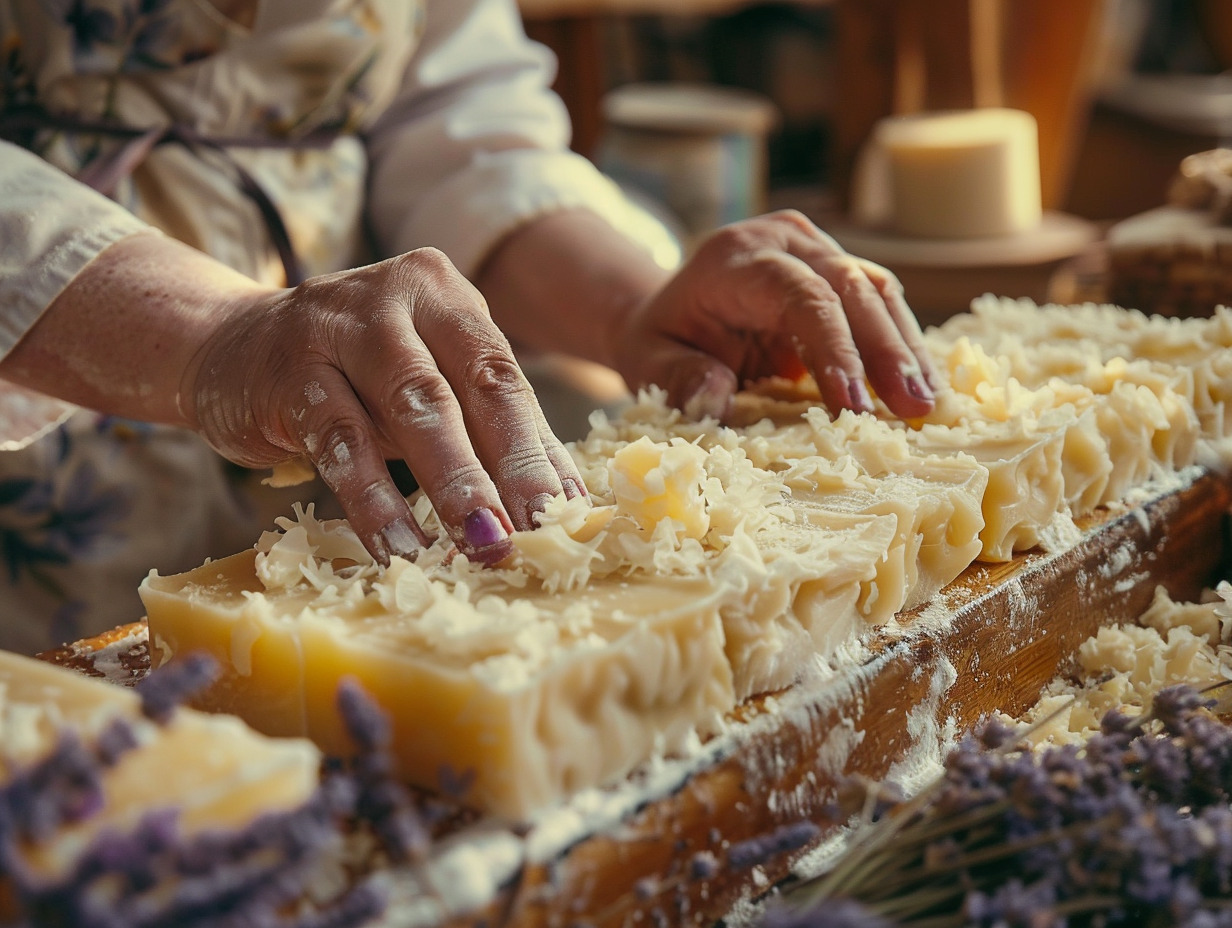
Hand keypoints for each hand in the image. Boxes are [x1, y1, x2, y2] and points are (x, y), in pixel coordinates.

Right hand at [186, 247, 583, 564]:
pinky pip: (340, 441)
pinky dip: (375, 500)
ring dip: (450, 486)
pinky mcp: (286, 371)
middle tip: (533, 534)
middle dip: (504, 469)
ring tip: (480, 546)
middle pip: (464, 388)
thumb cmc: (353, 376)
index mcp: (446, 296)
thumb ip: (486, 430)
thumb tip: (563, 505)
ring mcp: (335, 327)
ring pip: (408, 410)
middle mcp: (396, 298)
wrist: (228, 346)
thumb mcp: (425, 384)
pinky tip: (400, 545)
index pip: (503, 376)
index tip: (565, 517)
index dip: (537, 450)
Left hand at [610, 210, 936, 420]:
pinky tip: (921, 387)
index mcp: (736, 258)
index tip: (853, 405)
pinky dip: (901, 346)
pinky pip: (879, 304)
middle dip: (886, 351)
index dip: (833, 347)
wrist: (669, 311)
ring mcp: (816, 250)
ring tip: (927, 405)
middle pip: (851, 287)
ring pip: (877, 290)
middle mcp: (783, 240)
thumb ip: (676, 378)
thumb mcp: (646, 363)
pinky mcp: (838, 270)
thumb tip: (714, 399)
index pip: (800, 294)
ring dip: (906, 349)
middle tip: (913, 408)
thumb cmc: (660, 340)